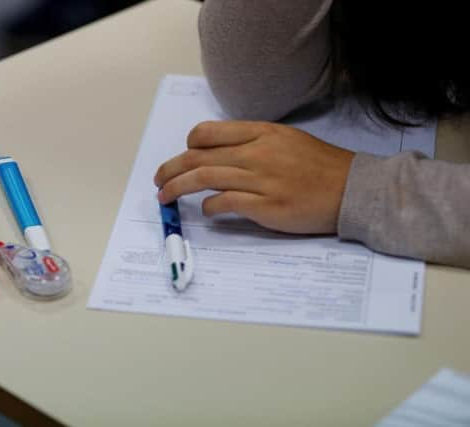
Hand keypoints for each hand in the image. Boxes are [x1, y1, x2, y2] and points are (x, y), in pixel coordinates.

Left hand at [154, 121, 354, 233]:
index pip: (208, 133)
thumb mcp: (286, 140)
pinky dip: (208, 206)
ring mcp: (260, 179)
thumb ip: (253, 143)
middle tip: (159, 180)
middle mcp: (256, 152)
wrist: (351, 189)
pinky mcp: (265, 205)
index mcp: (261, 133)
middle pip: (198, 157)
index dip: (188, 145)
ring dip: (178, 187)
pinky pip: (224, 202)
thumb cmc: (319, 166)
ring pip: (204, 178)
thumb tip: (220, 154)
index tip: (183, 156)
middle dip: (170, 169)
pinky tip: (205, 211)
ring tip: (165, 196)